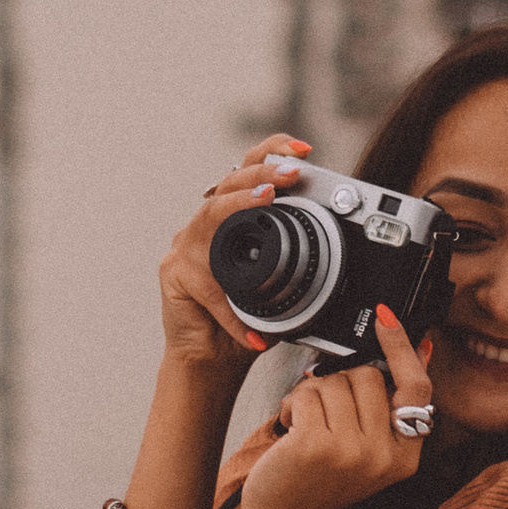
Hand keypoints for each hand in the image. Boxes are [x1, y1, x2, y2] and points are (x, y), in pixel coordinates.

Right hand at [158, 138, 312, 377]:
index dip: (271, 153)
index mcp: (230, 221)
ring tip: (267, 199)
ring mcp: (185, 248)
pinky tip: (251, 327)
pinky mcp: (173, 276)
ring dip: (241, 204)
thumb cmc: (245, 319)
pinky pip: (209, 286)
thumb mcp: (277, 284)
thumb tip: (334, 242)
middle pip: (227, 184)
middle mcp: (205, 227)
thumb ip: (294, 259)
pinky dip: (233, 310)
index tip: (302, 149)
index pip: (247, 173)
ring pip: (211, 217)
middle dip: (261, 173)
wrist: (211, 359)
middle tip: (290, 173)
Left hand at [236, 305, 435, 508]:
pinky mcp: (316, 446)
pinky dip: (292, 403)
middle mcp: (384, 456)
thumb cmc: (320, 477)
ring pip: (335, 381)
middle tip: (324, 412)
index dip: (402, 348)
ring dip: (312, 393)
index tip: (386, 317)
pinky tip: (290, 428)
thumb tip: (421, 348)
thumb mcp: (368, 446)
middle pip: (368, 376)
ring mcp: (351, 452)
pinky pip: (307, 393)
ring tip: (306, 424)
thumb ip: (391, 405)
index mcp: (405, 456)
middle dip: (338, 382)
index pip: (418, 389)